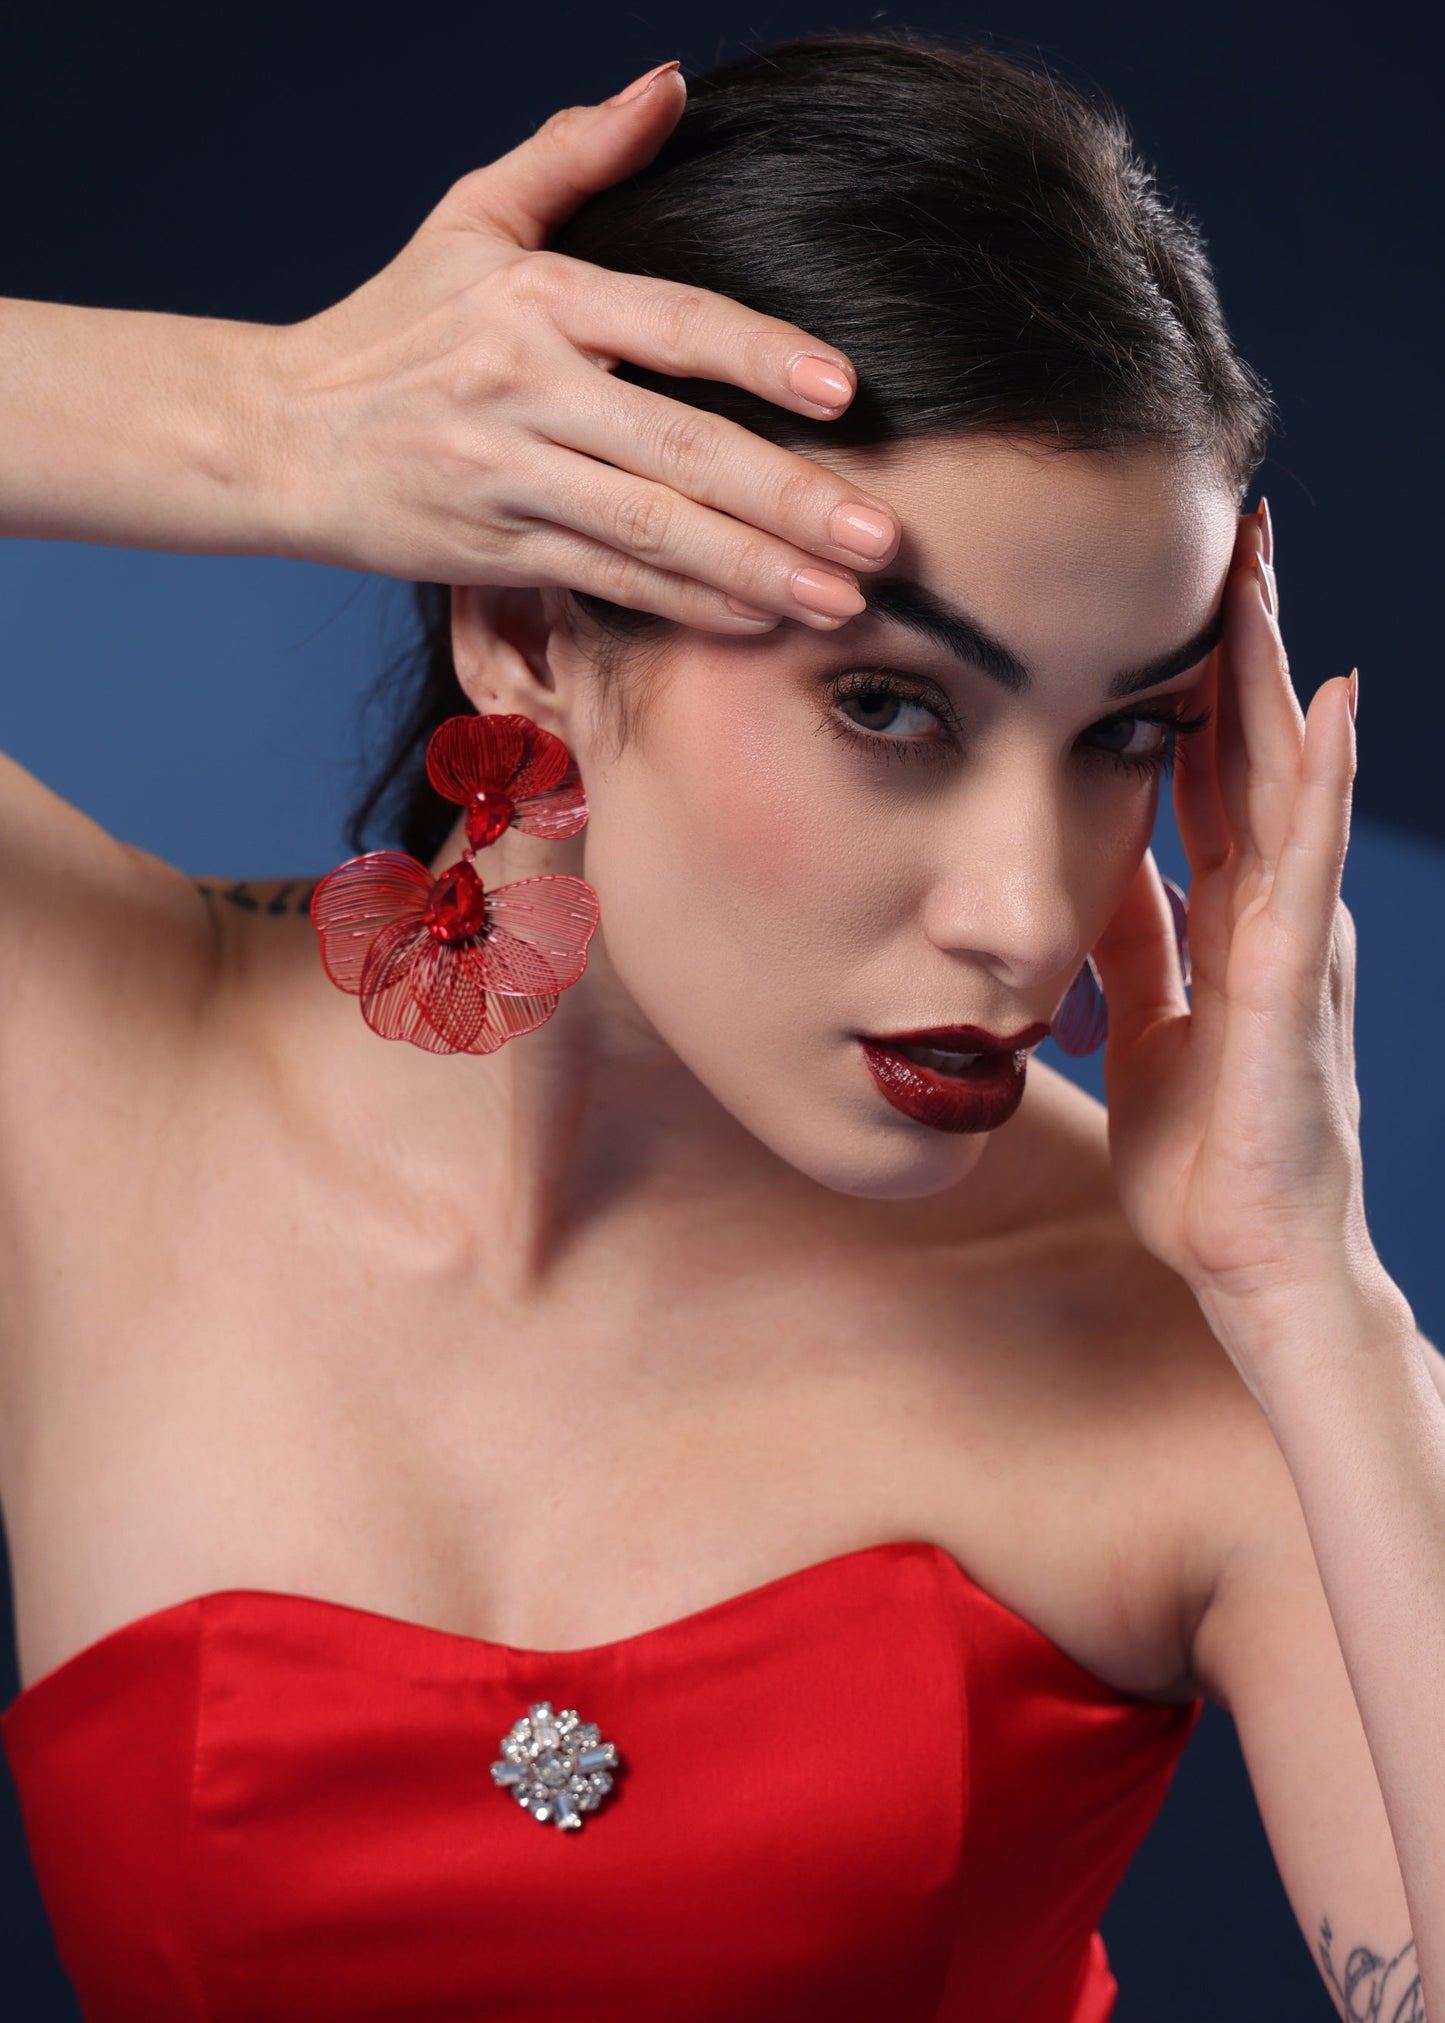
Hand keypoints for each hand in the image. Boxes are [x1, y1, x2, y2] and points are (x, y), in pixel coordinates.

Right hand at [268, 63, 898, 628]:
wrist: (279, 435)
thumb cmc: (390, 326)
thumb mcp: (470, 217)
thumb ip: (575, 154)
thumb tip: (671, 84)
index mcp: (535, 297)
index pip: (670, 321)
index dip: (758, 354)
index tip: (843, 390)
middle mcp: (523, 388)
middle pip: (679, 448)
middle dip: (790, 497)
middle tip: (884, 535)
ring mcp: (508, 476)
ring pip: (650, 530)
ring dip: (756, 570)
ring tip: (845, 601)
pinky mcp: (494, 549)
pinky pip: (607, 581)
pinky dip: (686, 605)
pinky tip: (760, 621)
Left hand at [1089, 507, 1394, 1361]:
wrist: (1253, 1263)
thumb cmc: (1206, 1156)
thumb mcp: (1148, 1019)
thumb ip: (1137, 941)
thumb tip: (1096, 862)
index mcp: (1232, 917)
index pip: (1209, 772)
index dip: (1189, 682)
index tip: (1168, 587)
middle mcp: (1274, 910)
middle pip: (1249, 750)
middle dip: (1236, 642)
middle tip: (1226, 527)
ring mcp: (1294, 941)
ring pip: (1282, 781)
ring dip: (1271, 672)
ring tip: (1261, 569)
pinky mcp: (1295, 987)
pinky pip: (1303, 867)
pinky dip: (1314, 784)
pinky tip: (1319, 703)